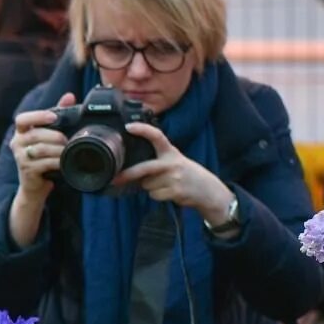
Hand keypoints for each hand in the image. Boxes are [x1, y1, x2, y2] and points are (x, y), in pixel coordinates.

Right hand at [10, 92, 74, 201]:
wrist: (35, 185)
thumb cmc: (43, 156)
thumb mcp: (49, 133)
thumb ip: (58, 113)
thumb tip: (70, 96)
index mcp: (21, 131)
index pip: (22, 119)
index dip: (37, 116)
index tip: (53, 117)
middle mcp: (17, 143)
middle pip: (35, 135)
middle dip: (55, 136)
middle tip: (68, 140)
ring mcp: (20, 158)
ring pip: (40, 149)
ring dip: (58, 150)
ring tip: (68, 150)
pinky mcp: (27, 171)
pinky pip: (44, 163)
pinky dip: (57, 162)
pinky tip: (64, 162)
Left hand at [114, 123, 233, 222]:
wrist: (207, 190)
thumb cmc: (186, 174)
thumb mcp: (175, 160)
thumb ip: (157, 159)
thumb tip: (132, 166)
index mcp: (171, 152)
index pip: (157, 136)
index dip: (142, 130)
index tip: (128, 127)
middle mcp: (172, 163)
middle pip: (144, 168)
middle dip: (128, 174)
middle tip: (116, 178)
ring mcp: (174, 177)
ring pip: (147, 184)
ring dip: (149, 187)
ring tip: (163, 184)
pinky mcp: (175, 191)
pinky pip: (154, 195)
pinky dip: (157, 196)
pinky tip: (168, 192)